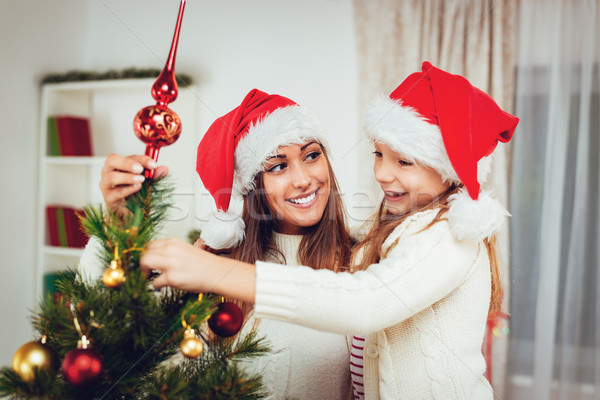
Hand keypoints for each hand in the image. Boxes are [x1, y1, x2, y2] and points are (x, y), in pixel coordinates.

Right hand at [100, 154, 168, 216]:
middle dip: (127, 163)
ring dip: (128, 177)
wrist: (127, 213)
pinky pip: (116, 192)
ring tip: (140, 180)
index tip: (153, 164)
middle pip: (112, 160)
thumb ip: (154, 175)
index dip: (142, 159)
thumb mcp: (146, 182)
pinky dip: (127, 190)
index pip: (129, 157)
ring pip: (112, 177)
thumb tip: (165, 169)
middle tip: (140, 169)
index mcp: (119, 165)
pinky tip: (136, 188)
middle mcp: (109, 172)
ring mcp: (106, 185)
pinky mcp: (108, 198)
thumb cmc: (134, 193)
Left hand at [140, 237, 256, 301]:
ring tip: (150, 277)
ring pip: (144, 262)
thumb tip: (157, 259)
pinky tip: (163, 286)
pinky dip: (156, 286)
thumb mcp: (185, 251)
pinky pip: (155, 282)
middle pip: (144, 253)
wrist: (218, 273)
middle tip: (146, 271)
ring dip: (144, 272)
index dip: (147, 254)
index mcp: (173, 242)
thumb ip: (171, 252)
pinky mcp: (171, 277)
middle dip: (142, 263)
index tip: (148, 261)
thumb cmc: (204, 265)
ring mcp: (170, 263)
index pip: (150, 245)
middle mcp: (170, 249)